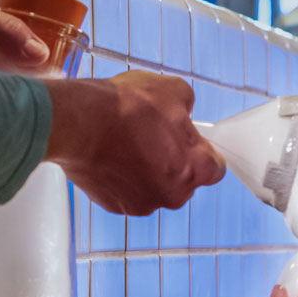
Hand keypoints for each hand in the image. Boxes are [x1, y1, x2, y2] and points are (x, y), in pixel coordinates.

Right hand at [43, 70, 225, 214]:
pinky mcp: (117, 207)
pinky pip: (127, 193)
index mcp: (198, 167)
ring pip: (153, 188)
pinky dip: (122, 179)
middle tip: (153, 137)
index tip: (188, 141)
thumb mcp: (172, 89)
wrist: (82, 123)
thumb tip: (182, 109)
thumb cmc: (126, 107)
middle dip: (172, 162)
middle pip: (183, 181)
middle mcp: (176, 193)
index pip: (215, 168)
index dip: (200, 151)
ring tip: (127, 144)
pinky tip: (112, 155)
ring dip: (146, 171)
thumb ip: (187, 105)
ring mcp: (145, 203)